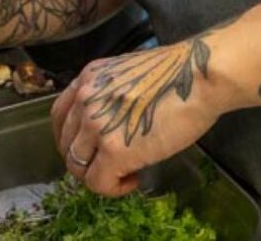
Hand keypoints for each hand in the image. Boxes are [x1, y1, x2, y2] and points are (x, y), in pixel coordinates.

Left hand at [51, 35, 224, 196]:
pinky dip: (113, 188)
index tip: (90, 148)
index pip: (60, 116)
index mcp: (89, 77)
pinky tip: (133, 179)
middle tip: (109, 165)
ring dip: (98, 175)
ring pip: (77, 166)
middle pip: (66, 143)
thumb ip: (109, 94)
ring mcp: (96, 125)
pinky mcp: (114, 151)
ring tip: (123, 173)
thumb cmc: (179, 72)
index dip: (73, 138)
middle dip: (86, 159)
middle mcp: (85, 99)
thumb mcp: (129, 72)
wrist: (200, 75)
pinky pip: (98, 182)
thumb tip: (110, 121)